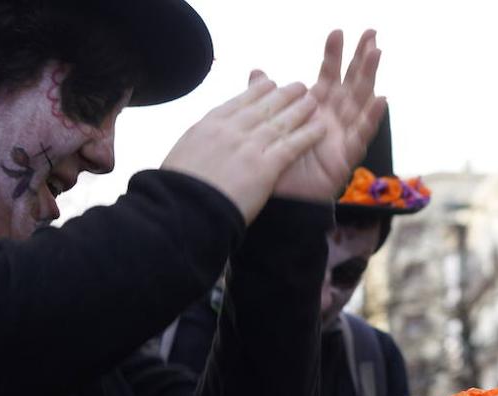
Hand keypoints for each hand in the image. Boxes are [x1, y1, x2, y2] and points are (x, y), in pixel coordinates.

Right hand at [162, 73, 325, 222]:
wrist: (183, 209)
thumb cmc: (177, 191)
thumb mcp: (181, 156)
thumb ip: (198, 145)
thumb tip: (200, 146)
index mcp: (207, 126)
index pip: (237, 103)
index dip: (256, 92)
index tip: (268, 83)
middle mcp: (229, 130)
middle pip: (262, 107)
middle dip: (282, 95)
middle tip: (298, 86)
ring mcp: (248, 147)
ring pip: (279, 122)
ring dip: (299, 109)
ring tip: (314, 99)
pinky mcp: (264, 168)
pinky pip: (291, 146)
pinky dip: (308, 135)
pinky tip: (321, 128)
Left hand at [272, 30, 386, 201]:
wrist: (279, 202)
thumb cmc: (279, 166)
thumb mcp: (269, 126)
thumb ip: (267, 98)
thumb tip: (258, 72)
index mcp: (317, 111)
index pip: (328, 76)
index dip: (333, 55)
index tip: (337, 31)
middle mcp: (334, 121)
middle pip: (352, 84)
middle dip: (361, 59)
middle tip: (371, 33)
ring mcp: (343, 138)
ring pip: (361, 103)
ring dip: (370, 77)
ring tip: (377, 54)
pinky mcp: (346, 157)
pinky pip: (362, 135)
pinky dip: (372, 118)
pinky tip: (382, 100)